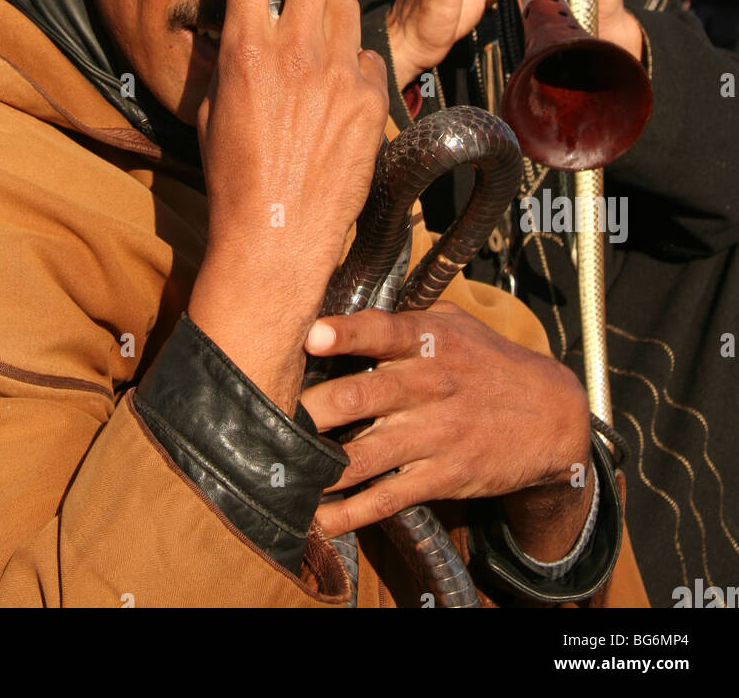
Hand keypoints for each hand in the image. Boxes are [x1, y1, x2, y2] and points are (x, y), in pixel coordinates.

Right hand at [189, 0, 389, 414]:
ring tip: (321, 49)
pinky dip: (356, 67)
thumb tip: (240, 33)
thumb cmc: (234, 177)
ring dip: (336, 14)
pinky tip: (340, 100)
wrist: (277, 235)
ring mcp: (338, 70)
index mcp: (247, 48)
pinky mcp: (370, 96)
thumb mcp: (214, 110)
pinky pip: (368, 59)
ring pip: (348, 9)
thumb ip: (231, 61)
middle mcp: (294, 48)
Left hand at [301, 304, 593, 559]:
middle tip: (270, 416)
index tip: (311, 335)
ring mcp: (436, 433)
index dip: (345, 333)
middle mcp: (428, 385)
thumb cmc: (490, 362)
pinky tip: (321, 517)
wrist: (552, 416)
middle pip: (361, 396)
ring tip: (282, 470)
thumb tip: (346, 305)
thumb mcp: (457, 324)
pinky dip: (353, 511)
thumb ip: (405, 316)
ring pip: (367, 453)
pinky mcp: (443, 475)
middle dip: (312, 409)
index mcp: (427, 341)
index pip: (381, 331)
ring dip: (321, 465)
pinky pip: (390, 496)